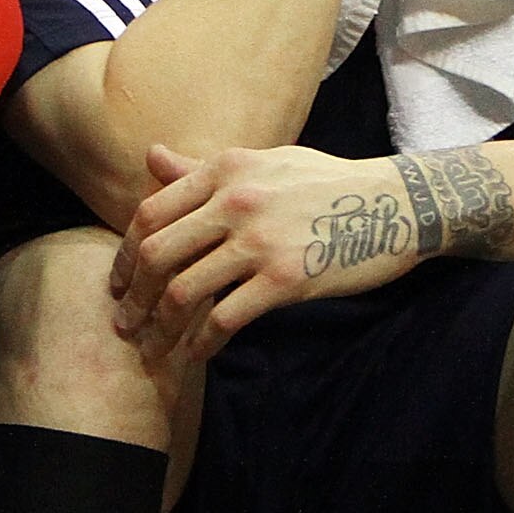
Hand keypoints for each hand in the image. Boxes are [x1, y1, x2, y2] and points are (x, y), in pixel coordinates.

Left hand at [109, 143, 423, 368]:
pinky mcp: (285, 279)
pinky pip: (225, 318)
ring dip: (160, 328)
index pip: (151, 213)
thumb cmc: (327, 183)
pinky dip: (202, 344)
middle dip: (132, 296)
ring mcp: (260, 241)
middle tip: (125, 323)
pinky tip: (197, 355)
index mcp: (225, 169)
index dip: (125, 254)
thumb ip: (204, 168)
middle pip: (156, 254)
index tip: (119, 282)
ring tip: (153, 348)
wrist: (395, 204)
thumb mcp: (264, 162)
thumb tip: (151, 157)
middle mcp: (235, 200)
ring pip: (183, 292)